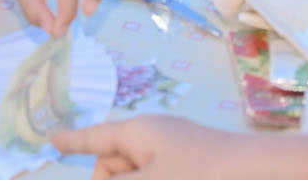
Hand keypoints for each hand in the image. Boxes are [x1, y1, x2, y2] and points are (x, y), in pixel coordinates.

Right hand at [55, 117, 251, 179]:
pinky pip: (154, 175)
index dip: (72, 142)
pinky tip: (167, 179)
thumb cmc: (199, 172)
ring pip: (134, 175)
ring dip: (131, 179)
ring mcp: (172, 155)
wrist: (256, 172)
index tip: (51, 138)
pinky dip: (149, 179)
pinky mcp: (187, 168)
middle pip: (112, 166)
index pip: (96, 138)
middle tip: (148, 179)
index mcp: (138, 132)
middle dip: (114, 179)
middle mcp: (153, 139)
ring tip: (168, 178)